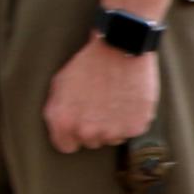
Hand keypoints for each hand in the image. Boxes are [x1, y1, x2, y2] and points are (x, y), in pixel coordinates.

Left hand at [43, 38, 161, 153]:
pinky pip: (132, 130)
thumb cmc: (89, 63)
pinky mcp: (135, 127)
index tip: (81, 121)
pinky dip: (133, 118)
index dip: (73, 133)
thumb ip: (58, 112)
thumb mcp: (59, 85)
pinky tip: (129, 99)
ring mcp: (113, 132)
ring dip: (115, 124)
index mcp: (64, 122)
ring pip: (113, 137)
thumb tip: (62, 129)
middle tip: (101, 104)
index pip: (66, 146)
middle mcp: (87, 132)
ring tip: (117, 99)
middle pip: (92, 142)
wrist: (120, 47)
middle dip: (96, 127)